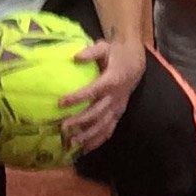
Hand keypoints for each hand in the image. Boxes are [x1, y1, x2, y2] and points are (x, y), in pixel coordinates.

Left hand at [59, 38, 143, 153]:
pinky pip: (110, 129)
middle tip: (63, 127)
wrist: (135, 62)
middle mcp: (116, 96)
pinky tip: (86, 149)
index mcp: (112, 80)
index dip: (77, 97)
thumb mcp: (105, 47)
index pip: (93, 91)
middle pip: (97, 112)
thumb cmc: (116, 54)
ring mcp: (118, 107)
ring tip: (72, 142)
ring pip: (104, 124)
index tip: (61, 102)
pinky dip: (99, 140)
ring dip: (88, 135)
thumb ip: (91, 52)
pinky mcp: (119, 113)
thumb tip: (75, 57)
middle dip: (80, 121)